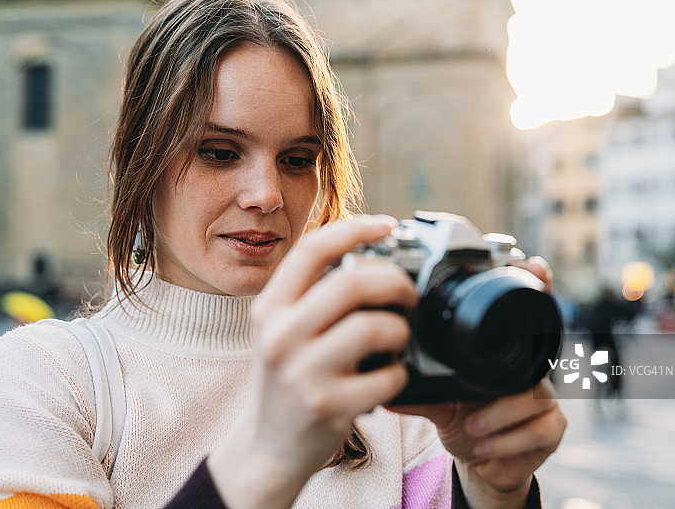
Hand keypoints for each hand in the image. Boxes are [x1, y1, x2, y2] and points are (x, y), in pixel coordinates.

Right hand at [208, 216, 417, 508]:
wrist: (266, 449)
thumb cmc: (285, 383)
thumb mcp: (282, 332)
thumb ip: (312, 297)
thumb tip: (370, 258)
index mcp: (270, 308)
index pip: (312, 249)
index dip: (355, 229)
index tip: (387, 225)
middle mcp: (280, 335)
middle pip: (351, 283)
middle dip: (394, 282)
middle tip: (408, 294)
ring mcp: (302, 372)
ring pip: (372, 328)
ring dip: (399, 330)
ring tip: (397, 339)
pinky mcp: (327, 406)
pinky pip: (386, 377)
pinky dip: (400, 374)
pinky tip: (390, 377)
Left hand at [390, 257, 566, 508]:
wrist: (484, 463)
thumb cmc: (465, 419)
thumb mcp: (438, 401)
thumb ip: (419, 391)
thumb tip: (387, 382)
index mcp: (502, 355)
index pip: (523, 317)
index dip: (536, 288)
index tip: (537, 267)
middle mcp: (528, 371)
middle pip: (533, 358)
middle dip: (519, 367)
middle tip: (480, 391)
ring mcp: (545, 398)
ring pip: (535, 397)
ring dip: (498, 415)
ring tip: (472, 426)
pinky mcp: (553, 429)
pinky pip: (541, 428)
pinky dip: (508, 440)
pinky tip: (485, 445)